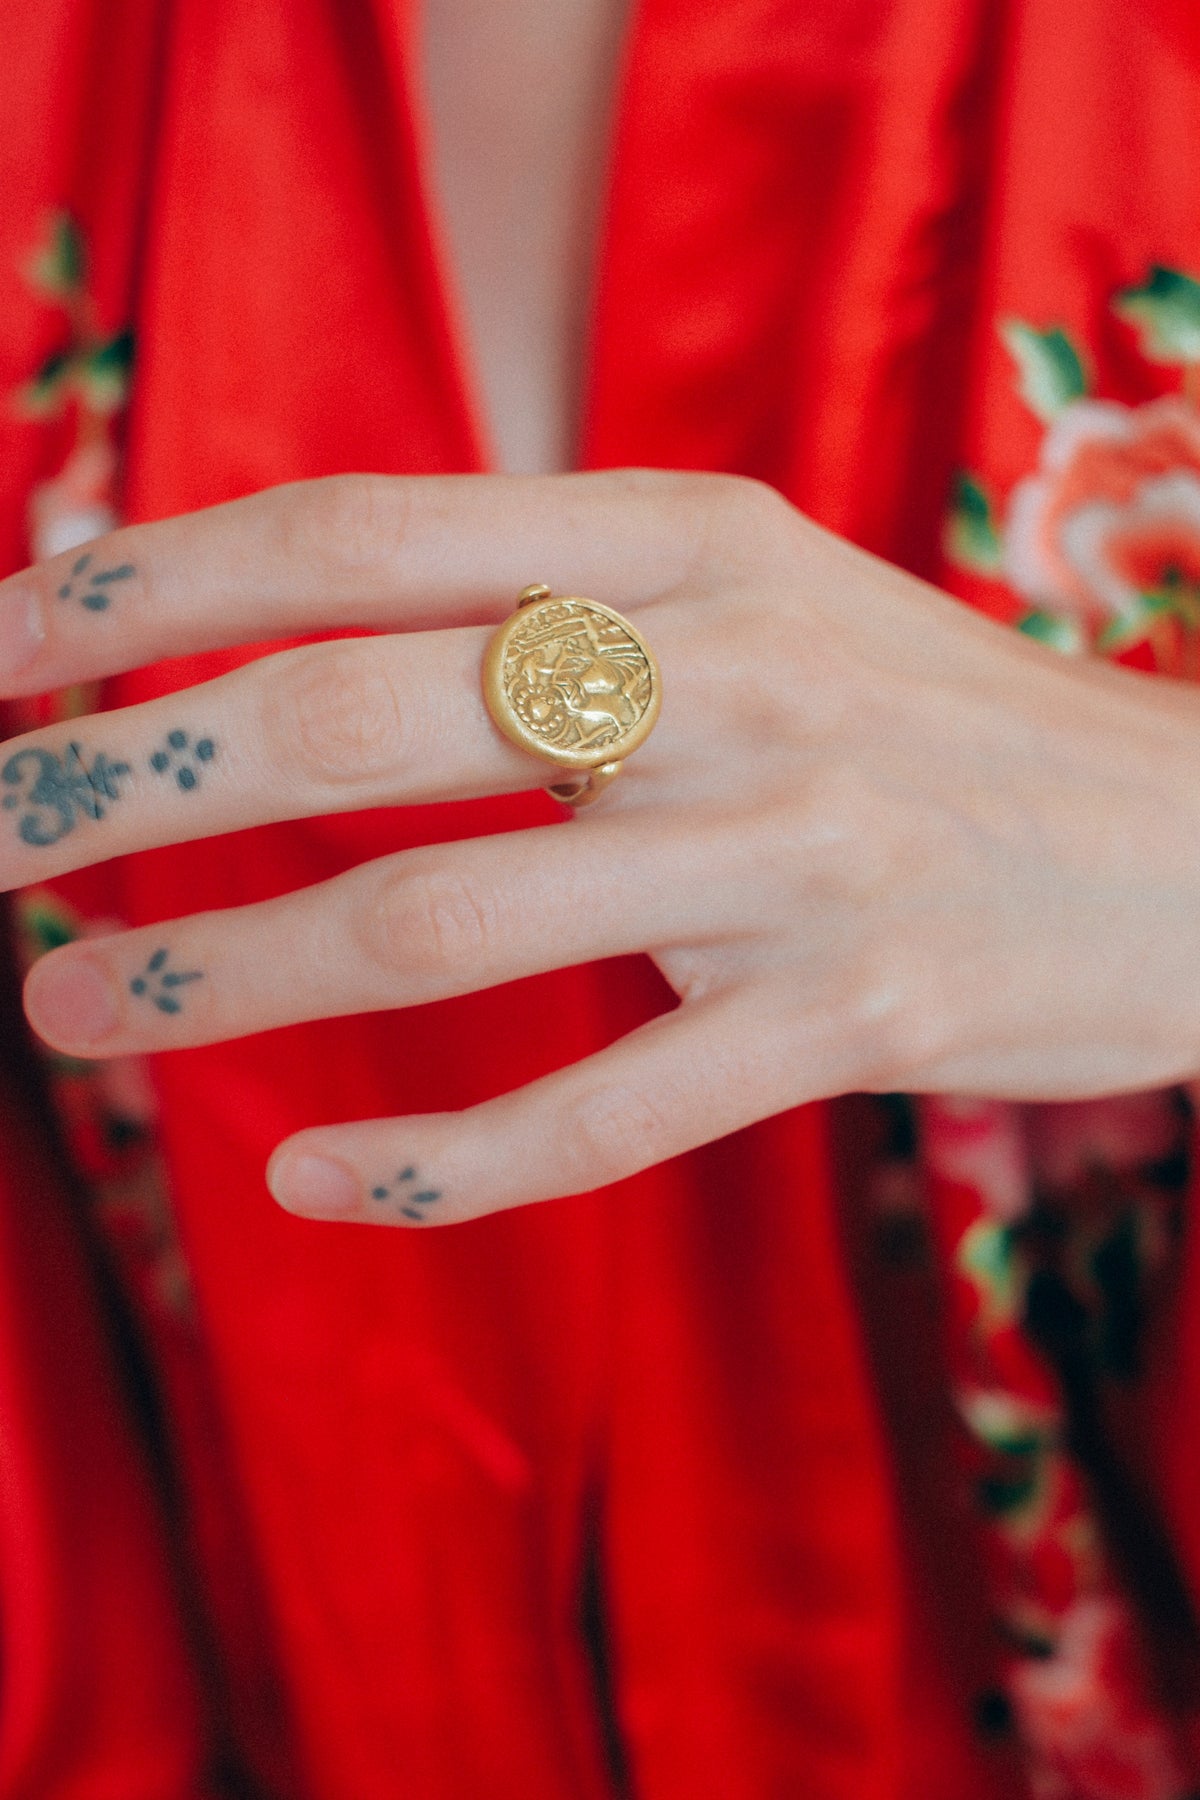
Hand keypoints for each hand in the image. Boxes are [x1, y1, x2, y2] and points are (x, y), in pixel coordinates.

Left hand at [2, 471, 1197, 1226]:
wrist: (1189, 840)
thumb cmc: (914, 719)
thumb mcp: (746, 596)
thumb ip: (540, 603)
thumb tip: (276, 638)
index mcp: (686, 535)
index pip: (346, 532)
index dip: (136, 587)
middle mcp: (730, 670)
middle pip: (349, 714)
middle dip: (119, 781)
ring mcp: (799, 850)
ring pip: (439, 922)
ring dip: (219, 976)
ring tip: (70, 1010)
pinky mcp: (860, 1020)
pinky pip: (604, 1113)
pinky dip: (431, 1163)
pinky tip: (306, 1180)